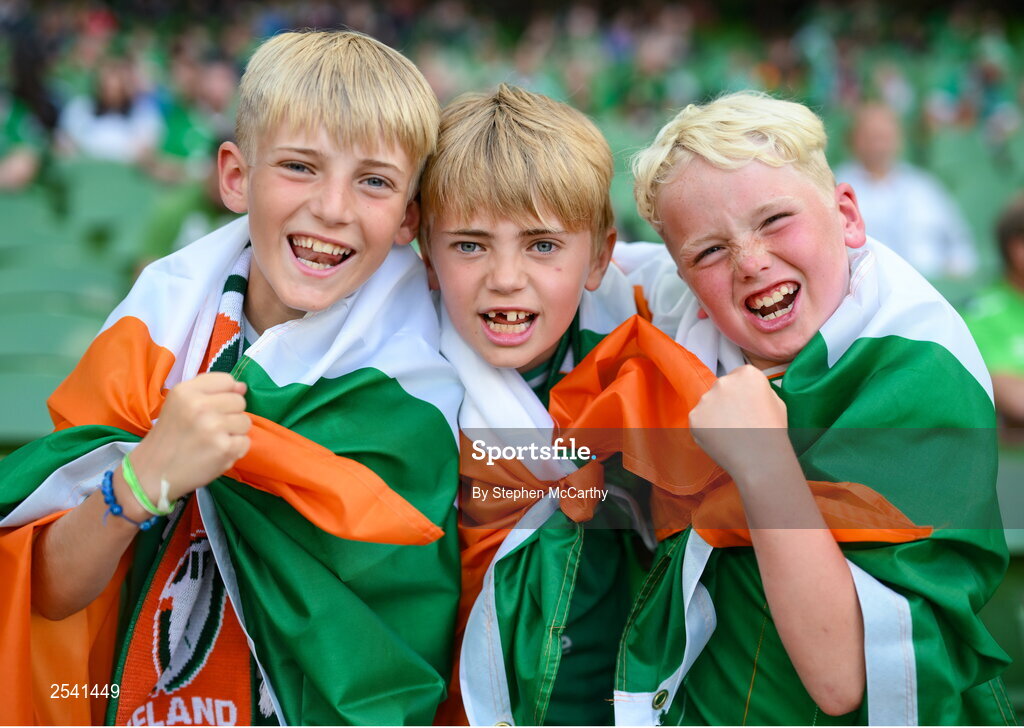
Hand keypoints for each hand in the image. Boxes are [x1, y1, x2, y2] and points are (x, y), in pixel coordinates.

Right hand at [129, 373, 250, 503]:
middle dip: (229, 415)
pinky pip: (245, 442)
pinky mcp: (224, 448)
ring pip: (245, 422)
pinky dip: (234, 450)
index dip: (224, 395)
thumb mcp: (179, 404)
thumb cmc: (169, 437)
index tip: (211, 408)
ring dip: (233, 433)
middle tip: (209, 428)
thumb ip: (210, 390)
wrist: (153, 473)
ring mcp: (213, 427)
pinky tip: (215, 453)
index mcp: (186, 391)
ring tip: (212, 441)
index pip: (227, 381)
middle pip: (239, 401)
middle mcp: (200, 406)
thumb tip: (242, 386)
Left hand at [689, 365, 789, 482]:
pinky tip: (721, 439)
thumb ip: (759, 391)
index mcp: (747, 374)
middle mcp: (724, 381)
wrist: (760, 459)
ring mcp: (706, 399)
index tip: (746, 406)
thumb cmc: (772, 433)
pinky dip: (706, 428)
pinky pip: (699, 419)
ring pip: (709, 404)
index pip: (739, 376)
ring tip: (731, 433)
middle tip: (738, 421)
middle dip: (727, 401)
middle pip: (722, 388)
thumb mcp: (777, 402)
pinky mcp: (694, 416)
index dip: (743, 393)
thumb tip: (748, 392)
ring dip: (715, 414)